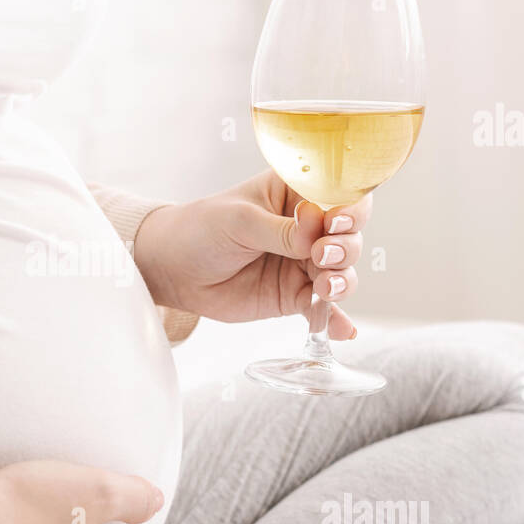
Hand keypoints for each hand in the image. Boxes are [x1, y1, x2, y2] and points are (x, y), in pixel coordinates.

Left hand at [130, 170, 370, 337]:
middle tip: (321, 254)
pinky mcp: (295, 295)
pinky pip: (323, 308)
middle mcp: (309, 227)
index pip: (340, 194)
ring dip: (342, 279)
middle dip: (345, 246)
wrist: (174, 269)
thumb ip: (281, 230)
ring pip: (342, 271)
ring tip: (325, 287)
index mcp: (297, 193)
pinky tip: (343, 330)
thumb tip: (317, 231)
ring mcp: (304, 263)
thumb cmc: (202, 229)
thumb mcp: (240, 221)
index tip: (335, 221)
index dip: (349, 207)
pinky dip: (335, 319)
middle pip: (349, 235)